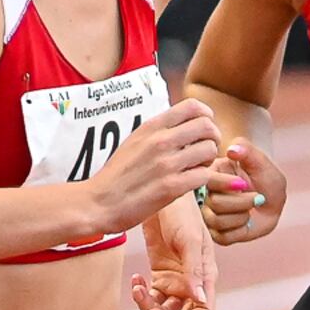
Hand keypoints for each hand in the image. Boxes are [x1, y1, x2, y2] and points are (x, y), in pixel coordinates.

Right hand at [85, 100, 224, 232]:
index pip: (193, 106)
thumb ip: (156, 132)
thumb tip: (180, 125)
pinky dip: (203, 179)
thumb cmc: (115, 177)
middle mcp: (160, 141)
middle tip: (204, 151)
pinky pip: (204, 175)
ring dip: (209, 160)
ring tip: (197, 168)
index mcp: (150, 127)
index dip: (206, 116)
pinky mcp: (171, 187)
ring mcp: (166, 164)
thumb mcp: (133, 142)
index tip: (202, 129)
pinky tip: (191, 183)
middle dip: (212, 138)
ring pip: (209, 150)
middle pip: (207, 125)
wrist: (96, 203)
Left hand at [131, 197, 216, 309]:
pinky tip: (136, 280)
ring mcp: (176, 281)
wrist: (163, 198)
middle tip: (150, 309)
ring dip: (150, 307)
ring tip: (138, 289)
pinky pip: (151, 297)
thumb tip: (200, 299)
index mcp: (207, 276)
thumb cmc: (183, 214)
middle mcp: (193, 283)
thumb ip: (194, 270)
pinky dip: (142, 295)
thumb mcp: (189, 240)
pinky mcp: (159, 275)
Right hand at [201, 136, 284, 245]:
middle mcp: (206, 194)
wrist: (274, 205)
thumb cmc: (267, 181)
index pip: (209, 182)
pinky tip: (246, 222)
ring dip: (242, 216)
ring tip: (250, 209)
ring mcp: (209, 214)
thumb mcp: (262, 163)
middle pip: (214, 203)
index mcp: (212, 174)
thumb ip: (248, 151)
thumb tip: (232, 149)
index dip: (230, 186)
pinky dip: (241, 231)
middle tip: (256, 197)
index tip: (245, 183)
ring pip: (217, 220)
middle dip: (242, 202)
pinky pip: (223, 237)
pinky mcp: (216, 233)